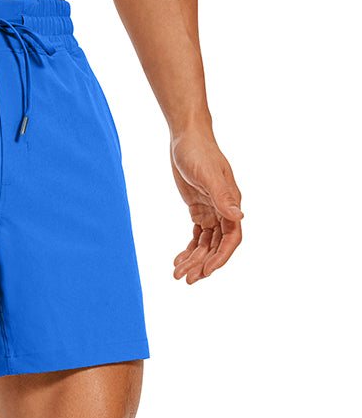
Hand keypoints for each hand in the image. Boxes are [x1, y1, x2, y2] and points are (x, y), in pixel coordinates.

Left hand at [169, 128, 243, 283]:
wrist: (186, 137)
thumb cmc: (199, 152)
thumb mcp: (209, 176)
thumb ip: (223, 197)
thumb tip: (240, 217)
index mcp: (231, 204)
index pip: (231, 238)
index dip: (220, 257)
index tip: (206, 272)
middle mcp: (224, 210)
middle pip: (217, 246)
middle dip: (203, 264)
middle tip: (186, 280)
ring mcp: (211, 210)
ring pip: (205, 243)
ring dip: (193, 260)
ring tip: (176, 274)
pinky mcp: (198, 209)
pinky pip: (196, 235)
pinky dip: (188, 249)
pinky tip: (177, 260)